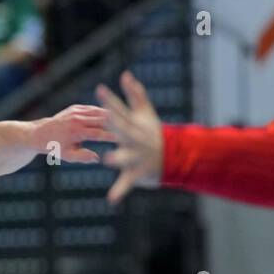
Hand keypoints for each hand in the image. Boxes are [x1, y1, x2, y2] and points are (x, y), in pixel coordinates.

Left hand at [34, 104, 117, 163]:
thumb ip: (83, 157)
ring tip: (125, 120)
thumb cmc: (55, 148)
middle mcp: (77, 119)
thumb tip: (98, 158)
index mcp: (76, 132)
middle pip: (101, 120)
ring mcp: (76, 111)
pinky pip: (92, 109)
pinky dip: (102, 112)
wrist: (40, 134)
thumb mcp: (68, 156)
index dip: (112, 136)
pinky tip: (113, 116)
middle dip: (115, 123)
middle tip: (130, 127)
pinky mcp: (75, 107)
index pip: (98, 133)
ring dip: (111, 116)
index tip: (123, 139)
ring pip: (98, 112)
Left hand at [95, 70, 163, 203]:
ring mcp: (138, 156)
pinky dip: (120, 191)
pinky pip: (127, 182)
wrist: (173, 157)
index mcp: (134, 125)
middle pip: (123, 129)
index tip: (99, 89)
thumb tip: (125, 74)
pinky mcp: (138, 172)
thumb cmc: (153, 133)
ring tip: (108, 159)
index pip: (120, 110)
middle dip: (112, 122)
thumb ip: (135, 95)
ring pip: (126, 156)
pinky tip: (111, 199)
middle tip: (102, 115)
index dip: (110, 100)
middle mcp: (136, 138)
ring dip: (118, 157)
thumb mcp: (145, 113)